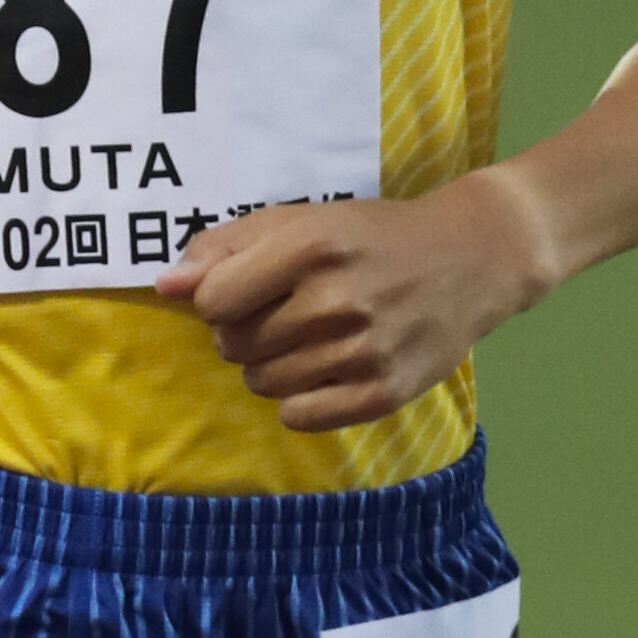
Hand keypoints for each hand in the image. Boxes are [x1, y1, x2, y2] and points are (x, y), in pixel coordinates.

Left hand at [157, 172, 542, 430]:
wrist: (471, 258)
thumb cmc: (372, 236)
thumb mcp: (301, 221)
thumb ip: (226, 247)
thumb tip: (166, 286)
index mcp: (309, 248)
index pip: (212, 302)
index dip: (220, 299)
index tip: (250, 289)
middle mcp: (334, 301)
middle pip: (232, 346)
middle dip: (245, 332)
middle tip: (288, 313)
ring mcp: (361, 351)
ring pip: (262, 383)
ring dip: (272, 366)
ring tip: (312, 339)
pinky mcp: (382, 392)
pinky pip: (299, 417)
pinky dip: (301, 399)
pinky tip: (329, 369)